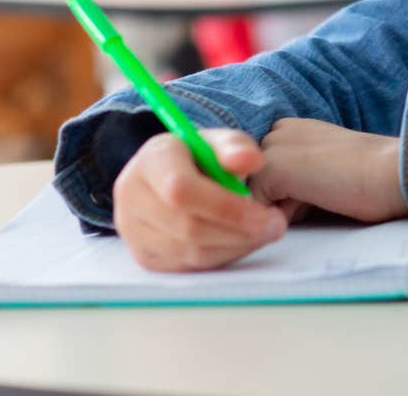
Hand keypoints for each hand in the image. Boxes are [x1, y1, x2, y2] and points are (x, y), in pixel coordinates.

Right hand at [112, 129, 287, 271]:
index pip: (181, 190)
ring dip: (235, 247)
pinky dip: (222, 257)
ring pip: (189, 252)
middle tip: (276, 226)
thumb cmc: (200, 158)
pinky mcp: (145, 256)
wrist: (169, 177)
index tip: (265, 213)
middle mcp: (131, 197)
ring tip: (264, 233)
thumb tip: (252, 160)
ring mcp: (133, 231)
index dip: (225, 207)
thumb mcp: (218, 142)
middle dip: (239, 231)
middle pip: (187, 226)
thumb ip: (235, 146)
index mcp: (150, 161)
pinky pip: (187, 266)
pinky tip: (242, 242)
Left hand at [251, 118, 407, 223]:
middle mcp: (279, 130)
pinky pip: (256, 209)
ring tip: (322, 195)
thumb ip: (297, 179)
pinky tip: (316, 201)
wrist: (395, 171)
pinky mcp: (273, 167)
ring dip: (281, 209)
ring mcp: (273, 146)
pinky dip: (281, 217)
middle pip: (257, 186)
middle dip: (281, 202)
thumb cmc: (372, 179)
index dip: (290, 196)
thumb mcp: (325, 171)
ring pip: (256, 198)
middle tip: (325, 193)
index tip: (328, 186)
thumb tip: (268, 208)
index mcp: (294, 128)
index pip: (267, 174)